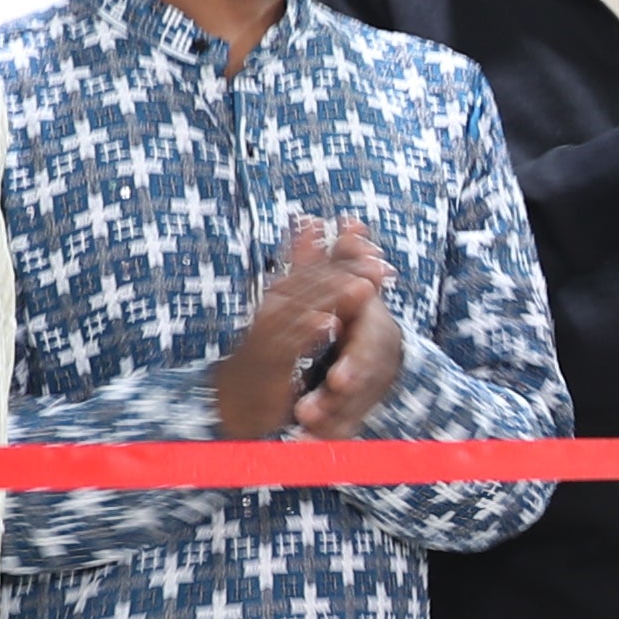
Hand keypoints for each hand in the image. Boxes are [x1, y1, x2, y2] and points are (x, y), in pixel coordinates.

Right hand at [213, 217, 389, 439]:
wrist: (238, 397)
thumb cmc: (269, 351)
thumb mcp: (291, 310)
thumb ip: (305, 270)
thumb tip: (312, 222)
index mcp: (283, 294)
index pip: (315, 265)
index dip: (343, 250)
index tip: (367, 234)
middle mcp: (274, 308)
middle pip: (311, 281)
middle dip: (347, 270)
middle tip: (379, 262)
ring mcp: (269, 334)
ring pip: (303, 308)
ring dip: (335, 297)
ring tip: (365, 287)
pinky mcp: (269, 362)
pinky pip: (290, 344)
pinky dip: (309, 331)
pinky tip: (330, 322)